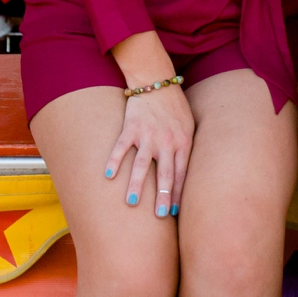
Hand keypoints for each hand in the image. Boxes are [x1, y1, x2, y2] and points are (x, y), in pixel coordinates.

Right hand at [105, 84, 194, 217]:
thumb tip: (186, 175)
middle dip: (163, 196)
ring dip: (136, 184)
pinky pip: (121, 146)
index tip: (175, 213)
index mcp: (183, 143)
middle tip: (160, 215)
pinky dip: (114, 160)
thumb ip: (186, 149)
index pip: (182, 174)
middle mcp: (167, 141)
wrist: (157, 81)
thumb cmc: (175, 107)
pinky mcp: (131, 126)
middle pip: (165, 173)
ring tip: (131, 202)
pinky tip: (108, 174)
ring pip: (142, 164)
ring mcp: (148, 134)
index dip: (179, 194)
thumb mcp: (189, 127)